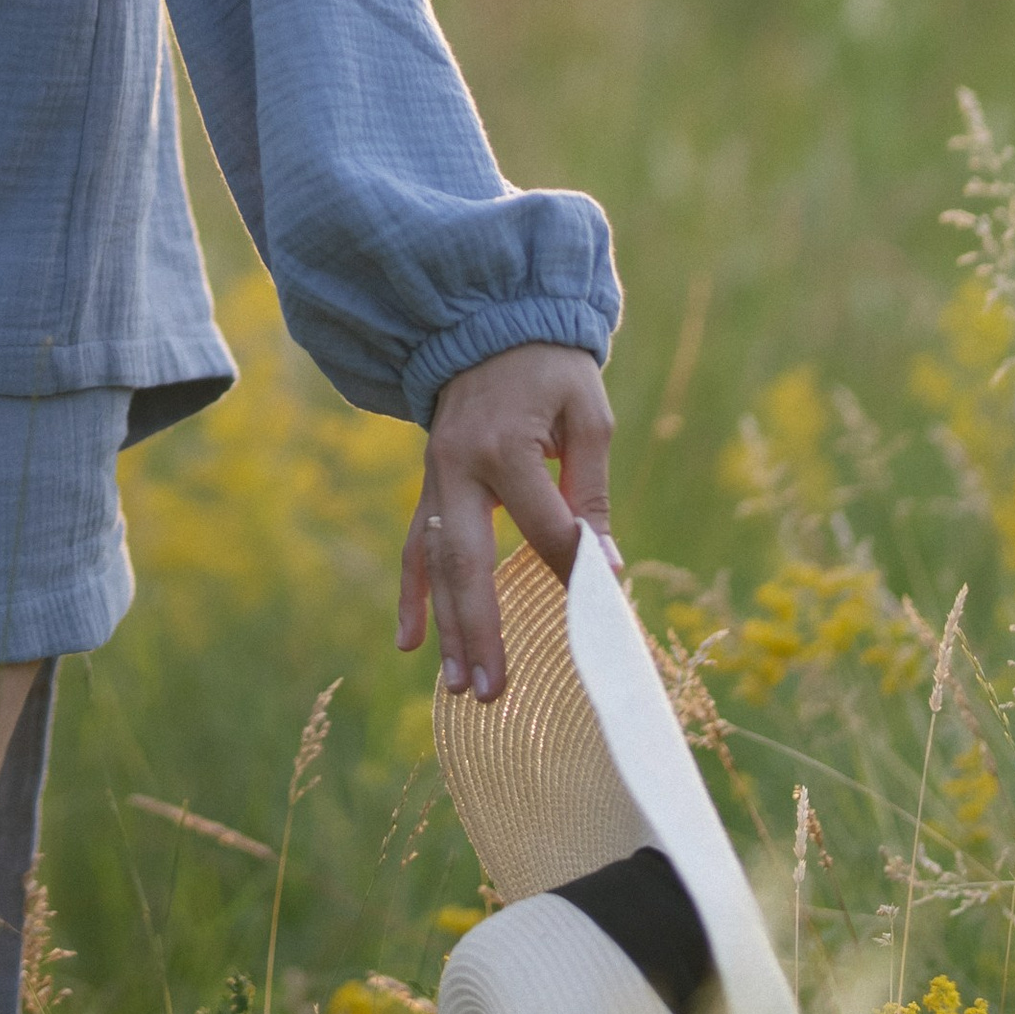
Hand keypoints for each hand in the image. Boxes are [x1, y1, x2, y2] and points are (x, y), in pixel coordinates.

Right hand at [395, 342, 613, 701]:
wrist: (487, 322)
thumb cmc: (549, 366)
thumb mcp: (587, 414)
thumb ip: (590, 489)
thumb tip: (602, 566)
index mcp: (504, 446)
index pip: (544, 529)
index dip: (576, 569)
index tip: (604, 612)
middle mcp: (458, 466)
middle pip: (470, 563)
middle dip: (481, 630)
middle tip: (492, 691)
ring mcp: (436, 478)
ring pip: (437, 564)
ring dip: (447, 627)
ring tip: (459, 686)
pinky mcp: (430, 485)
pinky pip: (415, 546)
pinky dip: (412, 595)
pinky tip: (410, 643)